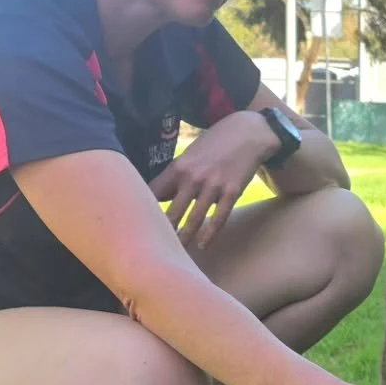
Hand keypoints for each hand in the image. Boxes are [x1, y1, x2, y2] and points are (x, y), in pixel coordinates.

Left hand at [148, 112, 273, 249]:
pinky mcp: (232, 191)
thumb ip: (176, 175)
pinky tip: (202, 244)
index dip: (145, 211)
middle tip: (153, 247)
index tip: (138, 226)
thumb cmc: (215, 144)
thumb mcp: (191, 154)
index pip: (155, 194)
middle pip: (173, 212)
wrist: (248, 133)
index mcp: (178, 168)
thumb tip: (160, 197)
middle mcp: (194, 177)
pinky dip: (210, 233)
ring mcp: (214, 185)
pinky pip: (219, 217)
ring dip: (185, 237)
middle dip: (163, 231)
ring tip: (177, 251)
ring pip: (195, 219)